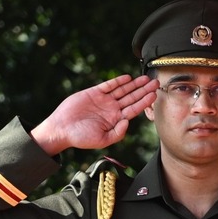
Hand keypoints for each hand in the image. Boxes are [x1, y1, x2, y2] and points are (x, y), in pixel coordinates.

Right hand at [30, 75, 157, 155]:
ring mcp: (103, 100)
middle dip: (144, 90)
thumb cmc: (81, 138)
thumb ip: (118, 133)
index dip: (145, 102)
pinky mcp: (93, 93)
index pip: (134, 109)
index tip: (154, 95)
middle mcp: (112, 109)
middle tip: (156, 82)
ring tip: (145, 78)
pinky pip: (108, 86)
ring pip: (122, 90)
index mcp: (115, 120)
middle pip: (132, 98)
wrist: (62, 129)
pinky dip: (118, 82)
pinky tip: (128, 78)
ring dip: (134, 84)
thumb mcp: (103, 140)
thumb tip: (128, 121)